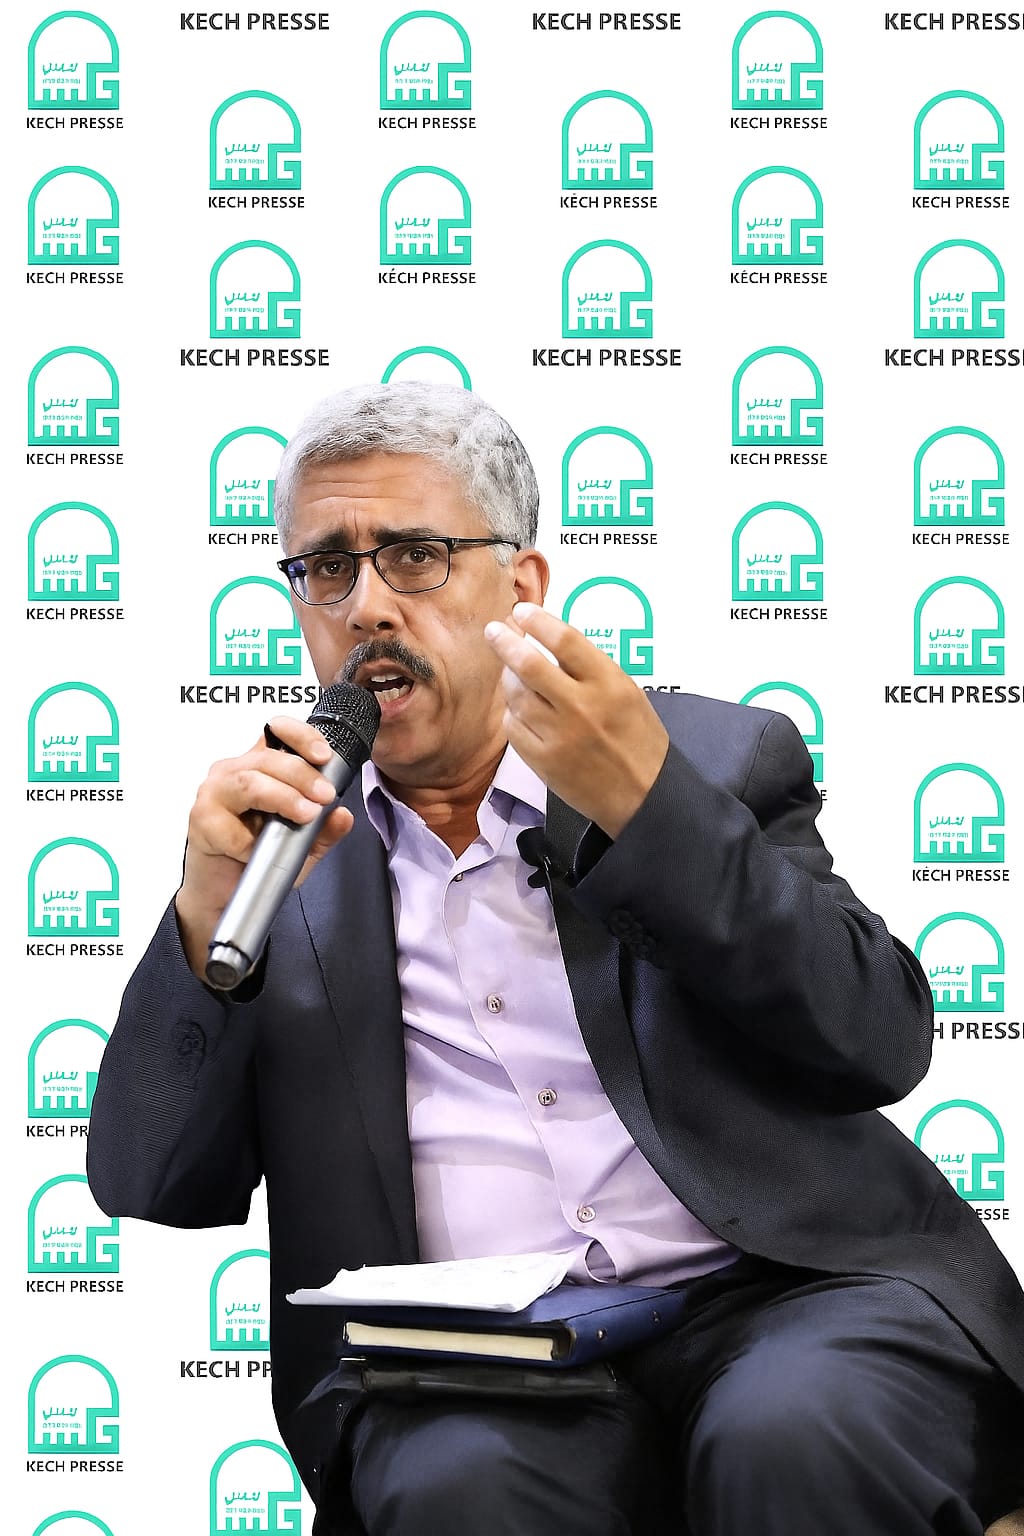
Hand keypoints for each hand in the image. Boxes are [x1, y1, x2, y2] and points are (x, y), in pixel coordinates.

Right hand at [175, 715, 353, 978]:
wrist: (222, 891)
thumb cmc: (257, 857)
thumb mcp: (301, 845)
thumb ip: (324, 830)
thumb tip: (343, 816)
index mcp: (257, 764)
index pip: (276, 732)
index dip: (301, 736)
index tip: (324, 754)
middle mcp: (233, 772)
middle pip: (268, 758)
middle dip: (303, 774)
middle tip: (325, 795)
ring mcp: (214, 794)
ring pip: (250, 783)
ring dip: (283, 797)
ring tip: (306, 814)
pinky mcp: (202, 822)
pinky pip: (232, 828)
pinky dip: (252, 842)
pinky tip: (259, 852)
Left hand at [484, 603, 668, 838]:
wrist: (642, 794)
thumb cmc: (638, 739)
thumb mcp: (627, 692)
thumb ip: (591, 668)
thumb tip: (549, 639)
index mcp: (608, 683)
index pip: (565, 640)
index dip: (538, 621)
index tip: (521, 611)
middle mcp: (581, 707)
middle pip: (529, 665)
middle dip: (504, 642)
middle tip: (493, 631)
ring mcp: (559, 736)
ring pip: (516, 696)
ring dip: (508, 678)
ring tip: (510, 671)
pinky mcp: (543, 761)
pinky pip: (514, 727)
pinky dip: (513, 712)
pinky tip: (519, 707)